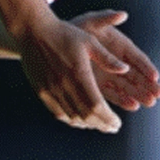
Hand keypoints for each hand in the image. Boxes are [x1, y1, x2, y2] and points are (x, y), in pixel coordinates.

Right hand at [17, 14, 128, 132]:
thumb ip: (107, 58)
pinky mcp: (42, 92)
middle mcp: (64, 86)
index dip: (108, 118)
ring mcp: (51, 90)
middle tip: (112, 128)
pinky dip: (71, 120)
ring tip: (99, 125)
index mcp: (79, 74)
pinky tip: (79, 120)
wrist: (33, 32)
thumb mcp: (89, 41)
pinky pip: (58, 113)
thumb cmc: (64, 34)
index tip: (117, 123)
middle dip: (101, 124)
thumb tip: (125, 69)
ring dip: (87, 124)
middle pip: (85, 115)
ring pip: (71, 117)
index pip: (96, 106)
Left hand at [70, 10, 159, 112]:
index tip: (155, 76)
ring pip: (128, 87)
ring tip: (150, 102)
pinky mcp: (99, 85)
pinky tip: (132, 106)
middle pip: (137, 75)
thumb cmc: (78, 28)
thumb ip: (106, 18)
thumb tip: (122, 14)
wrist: (58, 41)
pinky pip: (113, 94)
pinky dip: (123, 100)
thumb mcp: (91, 21)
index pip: (138, 58)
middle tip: (158, 94)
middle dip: (148, 85)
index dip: (146, 67)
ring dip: (139, 94)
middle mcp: (118, 62)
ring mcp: (110, 75)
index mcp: (121, 46)